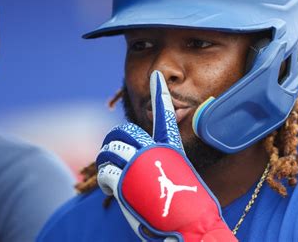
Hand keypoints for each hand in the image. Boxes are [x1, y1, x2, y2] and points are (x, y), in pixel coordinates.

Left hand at [96, 70, 236, 241]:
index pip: (165, 114)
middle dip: (112, 141)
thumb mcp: (180, 173)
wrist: (192, 223)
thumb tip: (150, 160)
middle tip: (111, 154)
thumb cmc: (189, 203)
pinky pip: (105, 172)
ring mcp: (139, 164)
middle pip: (123, 131)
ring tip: (112, 175)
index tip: (156, 76)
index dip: (160, 93)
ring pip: (109, 150)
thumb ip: (162, 162)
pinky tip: (114, 189)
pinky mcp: (125, 180)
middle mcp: (154, 150)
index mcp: (170, 147)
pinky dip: (106, 181)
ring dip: (106, 162)